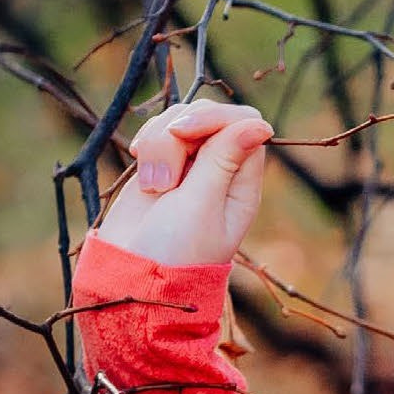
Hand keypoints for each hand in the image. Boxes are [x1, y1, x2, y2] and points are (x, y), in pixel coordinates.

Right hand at [97, 99, 272, 266]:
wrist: (132, 276)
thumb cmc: (172, 252)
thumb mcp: (200, 205)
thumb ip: (223, 160)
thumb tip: (261, 124)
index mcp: (242, 183)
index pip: (242, 123)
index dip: (213, 118)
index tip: (182, 132)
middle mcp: (221, 171)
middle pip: (208, 117)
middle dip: (178, 133)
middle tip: (163, 180)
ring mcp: (191, 167)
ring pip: (179, 120)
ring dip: (159, 144)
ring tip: (152, 187)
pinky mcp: (163, 166)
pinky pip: (158, 133)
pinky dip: (147, 143)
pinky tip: (140, 167)